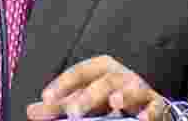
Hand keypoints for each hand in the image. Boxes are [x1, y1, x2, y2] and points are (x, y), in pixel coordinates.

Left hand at [27, 56, 166, 120]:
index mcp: (103, 71)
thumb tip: (31, 110)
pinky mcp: (157, 106)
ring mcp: (141, 90)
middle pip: (106, 81)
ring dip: (125, 96)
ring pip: (134, 90)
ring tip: (115, 102)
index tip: (47, 97)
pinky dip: (149, 113)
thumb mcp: (85, 101)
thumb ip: (60, 106)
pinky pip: (155, 107)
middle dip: (91, 94)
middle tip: (74, 110)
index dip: (64, 83)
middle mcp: (123, 77)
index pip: (82, 71)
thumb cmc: (110, 101)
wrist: (145, 107)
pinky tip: (142, 119)